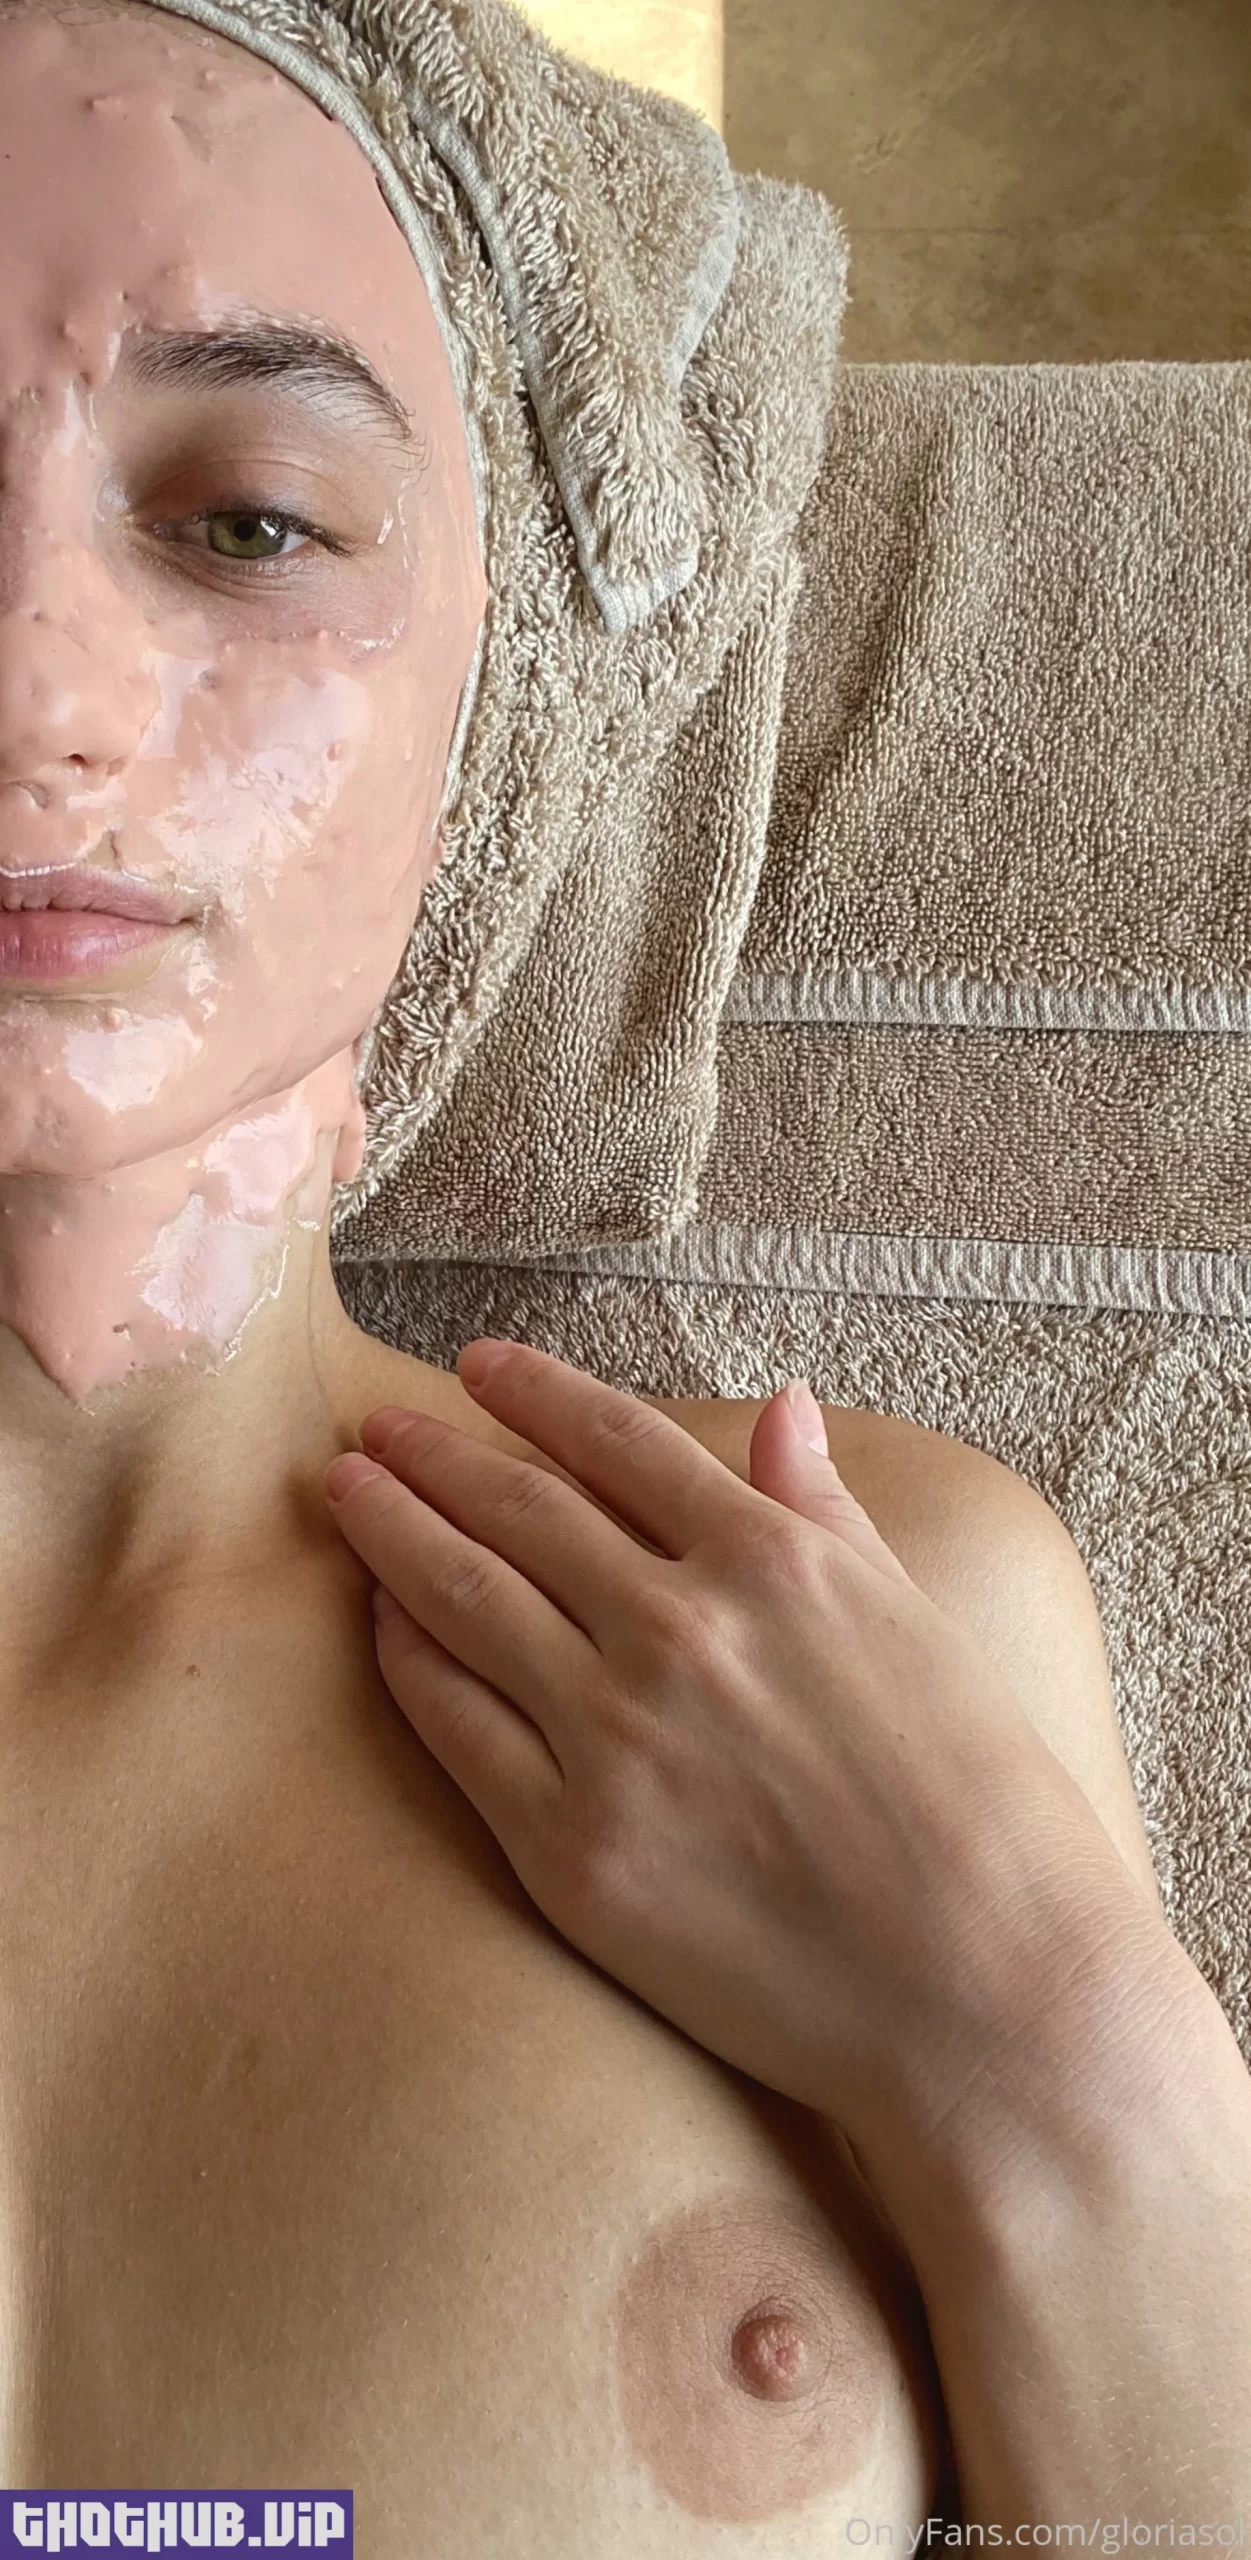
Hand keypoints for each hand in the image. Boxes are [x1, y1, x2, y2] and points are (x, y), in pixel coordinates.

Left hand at [323, 1341, 1142, 2175]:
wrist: (989, 1998)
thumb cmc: (985, 1812)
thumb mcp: (919, 1627)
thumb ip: (829, 1513)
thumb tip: (784, 1409)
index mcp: (775, 1562)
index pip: (621, 1441)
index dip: (536, 1393)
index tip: (481, 1366)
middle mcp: (680, 1629)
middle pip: (520, 1508)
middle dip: (434, 1454)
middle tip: (377, 1424)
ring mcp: (616, 1737)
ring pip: (466, 1598)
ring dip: (392, 1530)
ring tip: (345, 1489)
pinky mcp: (570, 1847)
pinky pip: (455, 1725)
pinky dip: (409, 1657)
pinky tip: (383, 1621)